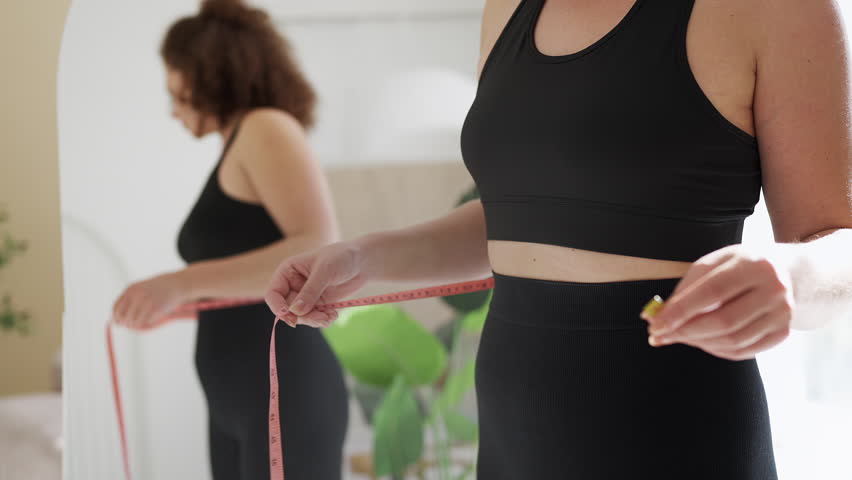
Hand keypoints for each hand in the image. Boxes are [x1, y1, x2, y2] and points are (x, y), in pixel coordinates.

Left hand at [113, 272, 190, 328]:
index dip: (116, 318)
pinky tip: (153, 317)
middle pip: (123, 317)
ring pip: (133, 322)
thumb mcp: (140, 290)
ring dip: (135, 324)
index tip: (119, 323)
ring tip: (142, 321)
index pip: (116, 308)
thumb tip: (116, 320)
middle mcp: (136, 295)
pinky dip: (147, 322)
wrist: (175, 284)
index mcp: (130, 290)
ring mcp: (146, 302)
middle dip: (125, 323)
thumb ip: (128, 301)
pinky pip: (145, 322)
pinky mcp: (155, 309)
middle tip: (129, 325)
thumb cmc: (157, 288)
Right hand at [265, 241, 368, 327]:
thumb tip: (296, 311)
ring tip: (330, 317)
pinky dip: (322, 320)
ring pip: (301, 317)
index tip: (290, 317)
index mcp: (288, 271)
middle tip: (320, 318)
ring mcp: (306, 296)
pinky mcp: (318, 304)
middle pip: (287, 309)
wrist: (362, 262)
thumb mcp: (325, 271)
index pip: (273, 294)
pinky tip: (334, 315)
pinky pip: (314, 318)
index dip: (278, 307)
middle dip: (302, 317)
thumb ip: (310, 291)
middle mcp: (293, 285)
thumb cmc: (341, 257)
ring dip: (314, 320)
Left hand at [641, 244, 795, 360]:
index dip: (681, 311)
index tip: (655, 324)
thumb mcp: (714, 263)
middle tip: (660, 336)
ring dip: (698, 342)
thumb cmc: (741, 266)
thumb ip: (686, 288)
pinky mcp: (782, 332)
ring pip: (732, 340)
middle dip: (685, 332)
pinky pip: (743, 351)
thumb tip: (656, 315)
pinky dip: (715, 349)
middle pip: (723, 321)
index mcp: (754, 264)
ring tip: (678, 336)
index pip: (712, 292)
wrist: (790, 273)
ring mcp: (782, 314)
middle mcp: (774, 289)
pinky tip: (700, 341)